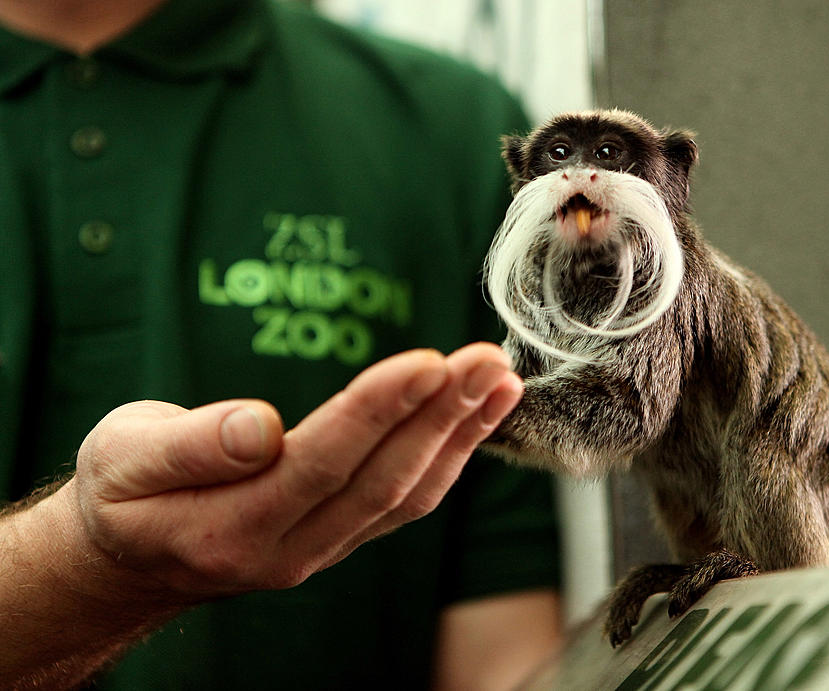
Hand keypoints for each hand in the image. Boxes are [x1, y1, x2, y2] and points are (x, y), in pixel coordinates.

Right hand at [68, 342, 522, 599]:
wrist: (131, 559)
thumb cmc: (123, 495)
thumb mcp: (123, 459)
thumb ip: (191, 447)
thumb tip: (260, 426)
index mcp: (231, 526)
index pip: (320, 463)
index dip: (376, 413)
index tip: (427, 364)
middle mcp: (290, 549)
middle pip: (381, 481)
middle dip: (439, 417)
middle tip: (485, 361)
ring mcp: (323, 549)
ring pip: (407, 495)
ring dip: (458, 435)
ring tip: (499, 381)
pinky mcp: (342, 536)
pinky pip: (407, 500)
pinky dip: (449, 457)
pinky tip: (476, 417)